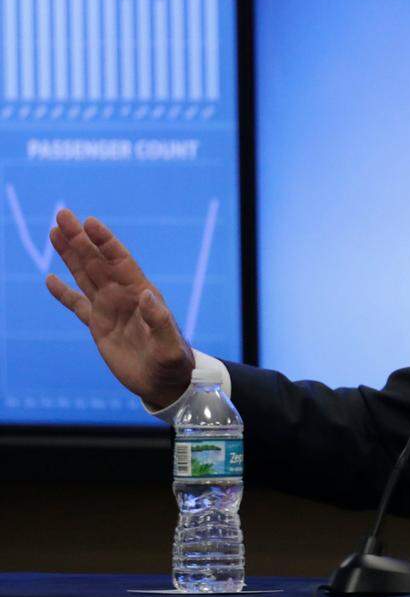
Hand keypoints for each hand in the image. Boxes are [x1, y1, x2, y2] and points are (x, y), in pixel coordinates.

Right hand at [44, 208, 193, 407]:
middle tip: (62, 214)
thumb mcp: (170, 346)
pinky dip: (64, 293)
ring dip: (70, 255)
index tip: (90, 222)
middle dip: (80, 239)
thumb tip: (147, 296)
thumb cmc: (173, 363)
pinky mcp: (99, 326)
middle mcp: (123, 296)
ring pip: (85, 276)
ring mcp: (110, 309)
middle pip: (97, 262)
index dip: (105, 242)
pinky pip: (77, 305)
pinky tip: (50, 279)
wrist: (165, 382)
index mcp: (141, 294)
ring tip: (54, 232)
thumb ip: (160, 321)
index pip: (120, 261)